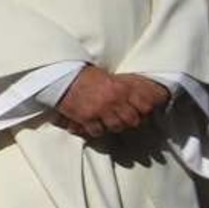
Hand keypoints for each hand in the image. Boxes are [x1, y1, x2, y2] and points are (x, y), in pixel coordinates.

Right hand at [54, 66, 168, 137]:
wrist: (63, 77)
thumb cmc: (85, 76)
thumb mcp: (110, 77)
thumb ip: (124, 88)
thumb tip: (138, 98)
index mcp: (122, 87)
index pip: (145, 106)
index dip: (144, 112)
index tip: (140, 112)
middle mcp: (114, 100)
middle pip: (133, 120)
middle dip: (129, 121)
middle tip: (123, 118)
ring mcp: (100, 109)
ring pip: (117, 127)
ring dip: (113, 126)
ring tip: (108, 121)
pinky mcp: (86, 117)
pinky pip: (98, 131)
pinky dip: (96, 130)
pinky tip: (93, 124)